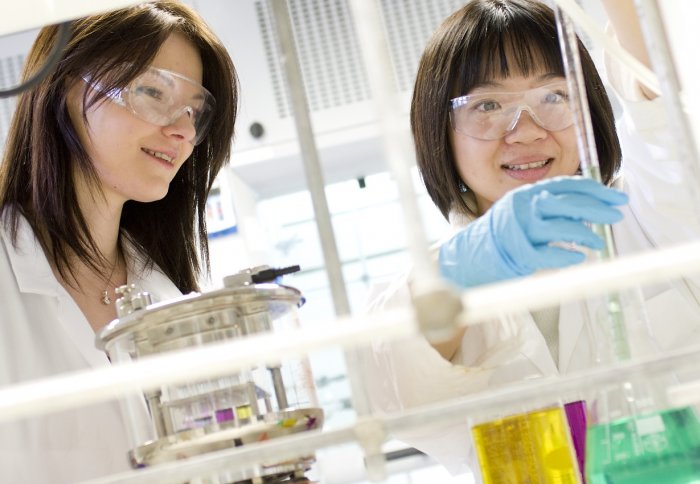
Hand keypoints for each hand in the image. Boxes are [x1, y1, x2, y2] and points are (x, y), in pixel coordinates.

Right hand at [439, 176, 628, 287]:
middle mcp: (524, 206)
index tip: (617, 198)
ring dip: (585, 235)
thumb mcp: (528, 212)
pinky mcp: (516, 251)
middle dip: (598, 209)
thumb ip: (554, 209)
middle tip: (617, 216)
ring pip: (561, 227)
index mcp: (529, 193)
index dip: (596, 191)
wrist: (472, 255)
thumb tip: (592, 210)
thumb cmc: (506, 234)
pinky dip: (565, 255)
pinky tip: (578, 257)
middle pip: (568, 203)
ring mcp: (520, 228)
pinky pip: (547, 253)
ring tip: (599, 243)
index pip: (568, 185)